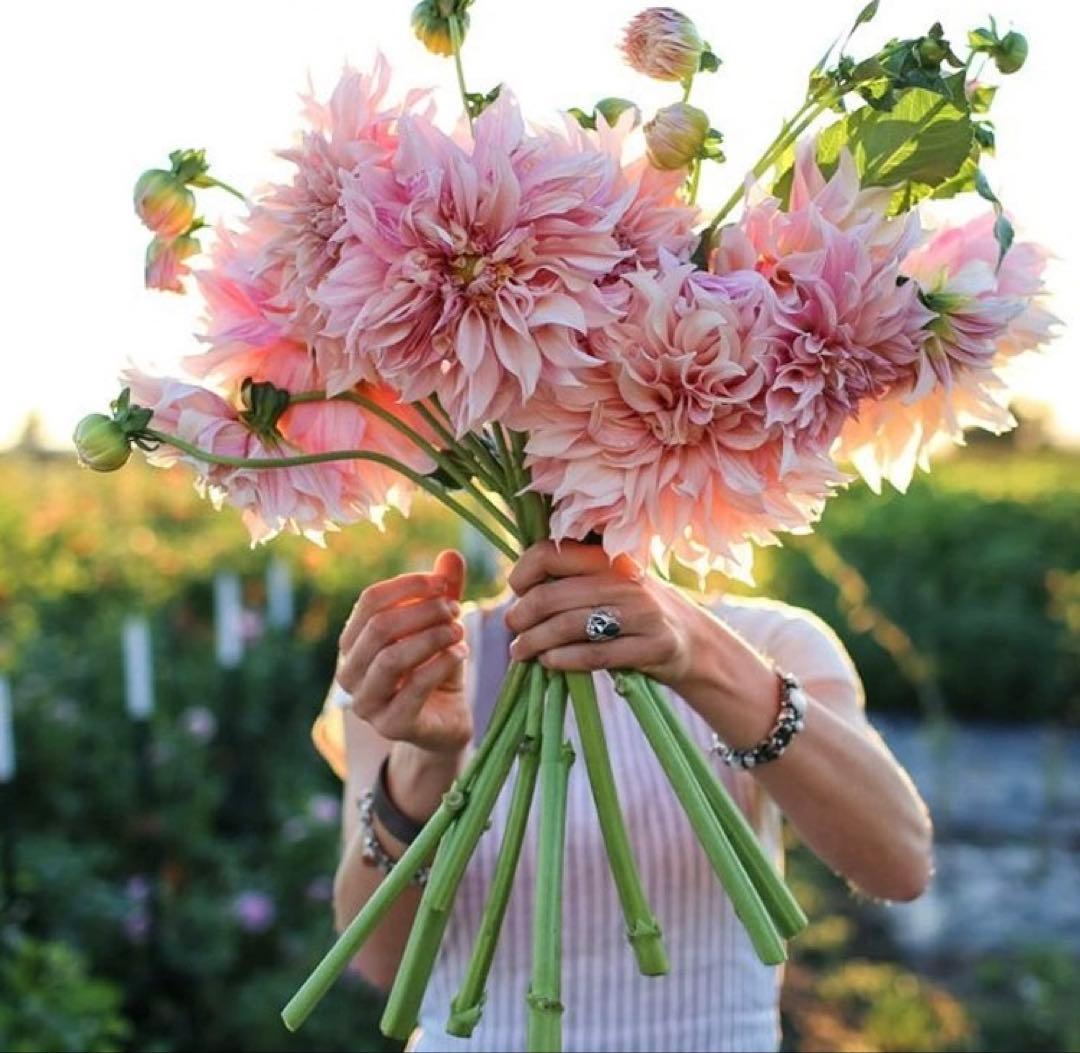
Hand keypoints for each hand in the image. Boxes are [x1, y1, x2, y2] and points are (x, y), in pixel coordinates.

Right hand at [336, 550, 472, 755]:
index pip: (369, 602)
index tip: (443, 584)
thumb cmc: (435, 668)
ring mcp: (367, 703)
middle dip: (422, 612)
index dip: (408, 586)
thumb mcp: (439, 626)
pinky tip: (461, 653)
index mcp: (353, 642)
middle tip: (455, 609)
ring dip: (431, 637)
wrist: (445, 723)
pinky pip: (414, 688)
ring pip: (391, 658)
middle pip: (379, 627)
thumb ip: (443, 593)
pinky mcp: (391, 726)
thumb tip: (452, 554)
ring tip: (459, 629)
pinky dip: (441, 663)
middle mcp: (349, 673)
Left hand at [504, 540, 705, 690]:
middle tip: (513, 628)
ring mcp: (642, 613)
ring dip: (534, 642)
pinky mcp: (653, 646)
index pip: (551, 553)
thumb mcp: (612, 582)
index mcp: (609, 558)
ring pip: (568, 626)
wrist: (695, 642)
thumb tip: (518, 588)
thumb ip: (575, 578)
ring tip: (520, 652)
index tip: (516, 591)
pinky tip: (549, 662)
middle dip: (521, 616)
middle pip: (552, 596)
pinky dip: (563, 660)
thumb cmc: (636, 611)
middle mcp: (625, 580)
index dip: (523, 572)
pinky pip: (595, 654)